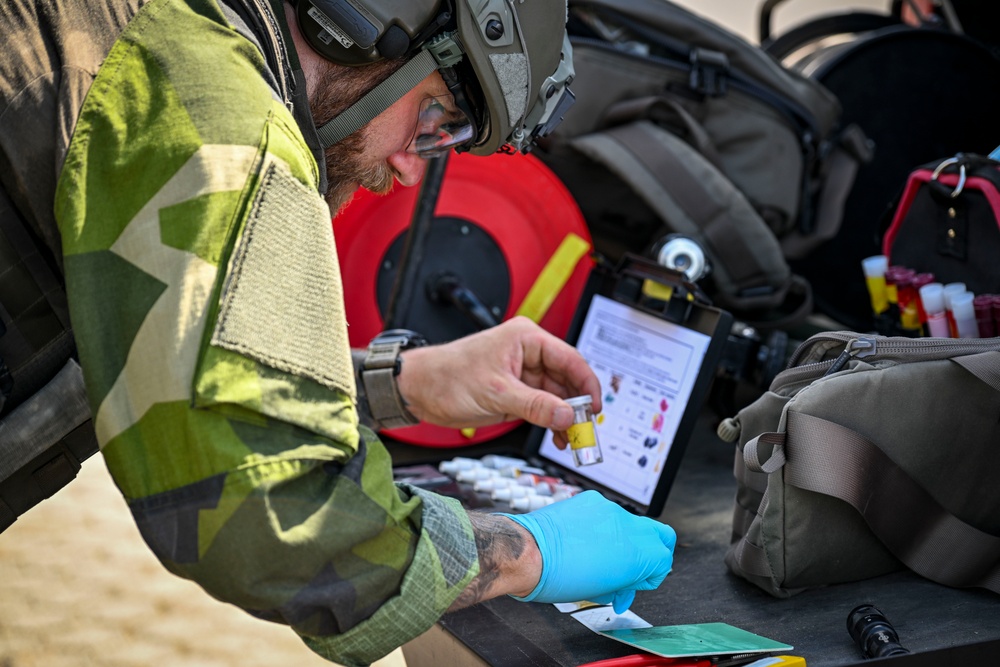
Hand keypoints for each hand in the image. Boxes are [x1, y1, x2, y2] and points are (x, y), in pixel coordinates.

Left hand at [396, 317, 600, 433]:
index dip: (587, 384)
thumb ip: (535, 405)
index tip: (596, 408)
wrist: (418, 389)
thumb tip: (567, 416)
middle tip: (586, 430)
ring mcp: (522, 374)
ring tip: (573, 438)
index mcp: (526, 338)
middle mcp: (528, 353)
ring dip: (566, 417)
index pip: (570, 359)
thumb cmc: (447, 377)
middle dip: (578, 405)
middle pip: (567, 379)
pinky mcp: (515, 392)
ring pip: (557, 395)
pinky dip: (552, 421)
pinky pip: (543, 405)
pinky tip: (558, 436)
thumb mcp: (495, 393)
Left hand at [501, 491, 675, 613]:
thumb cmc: (556, 576)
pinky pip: (607, 512)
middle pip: (661, 536)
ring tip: (600, 555)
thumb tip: (624, 587)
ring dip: (623, 539)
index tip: (635, 584)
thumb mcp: (598, 592)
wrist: (527, 552)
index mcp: (635, 555)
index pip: (664, 561)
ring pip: (632, 523)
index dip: (651, 577)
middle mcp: (628, 527)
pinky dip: (602, 526)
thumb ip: (622, 585)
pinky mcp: (591, 499)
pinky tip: (584, 538)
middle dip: (653, 552)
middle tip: (635, 567)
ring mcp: (610, 509)